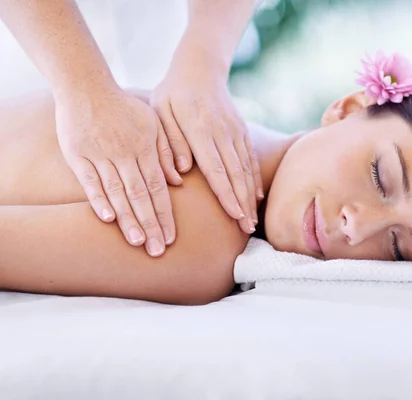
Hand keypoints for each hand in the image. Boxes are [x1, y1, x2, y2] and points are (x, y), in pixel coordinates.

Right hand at [54, 87, 181, 256]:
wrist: (87, 87)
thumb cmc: (124, 108)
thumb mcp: (153, 124)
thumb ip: (167, 152)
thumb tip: (179, 181)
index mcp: (146, 149)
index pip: (158, 188)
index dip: (165, 214)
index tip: (171, 237)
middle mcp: (126, 155)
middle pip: (141, 196)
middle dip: (151, 225)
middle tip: (157, 250)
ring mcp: (101, 155)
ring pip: (118, 192)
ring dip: (128, 218)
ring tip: (138, 242)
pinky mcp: (78, 155)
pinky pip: (90, 181)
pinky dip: (99, 199)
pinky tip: (108, 219)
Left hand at [151, 64, 262, 234]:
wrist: (200, 69)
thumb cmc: (173, 93)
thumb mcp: (160, 111)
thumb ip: (170, 142)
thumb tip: (181, 172)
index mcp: (201, 130)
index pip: (216, 169)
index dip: (226, 195)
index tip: (234, 216)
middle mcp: (223, 133)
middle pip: (236, 174)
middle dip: (243, 204)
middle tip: (246, 230)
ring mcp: (236, 132)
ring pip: (246, 169)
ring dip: (250, 197)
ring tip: (251, 221)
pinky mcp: (242, 131)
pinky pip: (250, 159)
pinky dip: (254, 179)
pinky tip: (256, 197)